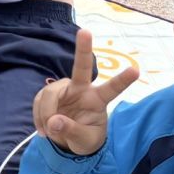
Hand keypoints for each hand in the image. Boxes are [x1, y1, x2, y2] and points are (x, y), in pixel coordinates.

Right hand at [32, 28, 138, 156]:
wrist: (68, 141)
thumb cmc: (85, 138)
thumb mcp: (84, 141)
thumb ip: (72, 131)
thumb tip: (53, 122)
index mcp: (98, 100)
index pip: (112, 88)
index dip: (123, 80)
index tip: (136, 70)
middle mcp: (82, 89)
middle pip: (81, 67)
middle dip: (83, 49)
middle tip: (85, 31)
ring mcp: (64, 89)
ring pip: (49, 94)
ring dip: (45, 114)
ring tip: (48, 132)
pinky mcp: (49, 94)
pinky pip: (38, 101)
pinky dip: (38, 117)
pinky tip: (43, 129)